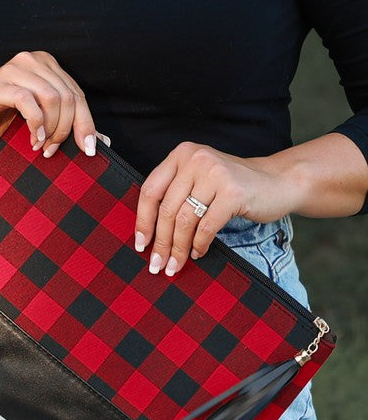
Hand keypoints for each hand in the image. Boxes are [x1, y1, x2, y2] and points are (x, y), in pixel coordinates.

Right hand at [0, 50, 97, 157]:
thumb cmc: (1, 119)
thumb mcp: (41, 123)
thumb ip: (68, 126)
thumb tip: (103, 143)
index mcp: (47, 66)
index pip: (78, 95)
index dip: (86, 124)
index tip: (88, 150)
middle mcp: (33, 61)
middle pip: (68, 97)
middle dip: (67, 130)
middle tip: (55, 151)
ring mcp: (15, 69)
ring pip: (52, 98)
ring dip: (51, 129)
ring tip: (42, 147)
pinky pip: (28, 102)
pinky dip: (35, 124)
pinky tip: (33, 139)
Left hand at [134, 141, 299, 274]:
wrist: (278, 181)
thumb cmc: (233, 186)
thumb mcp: (200, 180)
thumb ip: (176, 195)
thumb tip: (149, 235)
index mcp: (181, 154)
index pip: (150, 190)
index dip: (143, 221)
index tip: (140, 244)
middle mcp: (196, 159)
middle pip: (166, 209)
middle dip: (160, 242)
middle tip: (158, 264)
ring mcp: (215, 173)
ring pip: (184, 220)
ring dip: (178, 248)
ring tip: (176, 265)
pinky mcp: (233, 192)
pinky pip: (206, 227)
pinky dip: (199, 244)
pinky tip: (198, 253)